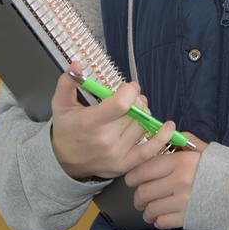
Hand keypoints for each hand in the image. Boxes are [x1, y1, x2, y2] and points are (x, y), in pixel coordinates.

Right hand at [49, 63, 174, 179]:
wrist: (63, 162)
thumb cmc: (66, 130)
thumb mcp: (61, 104)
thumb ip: (68, 82)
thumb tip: (76, 65)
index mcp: (91, 123)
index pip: (121, 104)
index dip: (130, 91)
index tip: (128, 87)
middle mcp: (106, 140)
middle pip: (135, 113)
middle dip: (136, 100)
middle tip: (130, 98)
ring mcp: (117, 154)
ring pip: (143, 126)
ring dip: (143, 114)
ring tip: (134, 110)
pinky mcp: (125, 164)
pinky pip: (150, 150)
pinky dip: (161, 137)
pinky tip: (168, 126)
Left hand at [125, 134, 207, 229]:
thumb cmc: (222, 167)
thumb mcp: (204, 149)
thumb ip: (185, 140)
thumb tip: (169, 133)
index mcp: (180, 162)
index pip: (143, 170)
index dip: (132, 176)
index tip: (132, 179)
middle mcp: (178, 182)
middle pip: (142, 192)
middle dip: (137, 196)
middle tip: (139, 197)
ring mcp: (182, 202)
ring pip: (150, 209)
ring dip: (146, 210)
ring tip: (149, 209)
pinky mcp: (186, 218)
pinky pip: (161, 222)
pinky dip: (157, 220)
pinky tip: (161, 216)